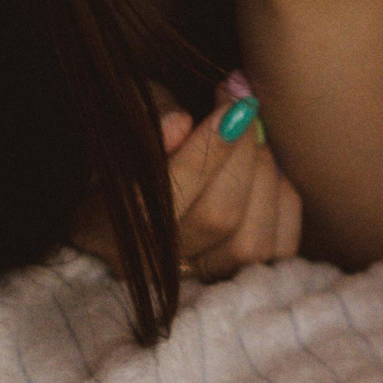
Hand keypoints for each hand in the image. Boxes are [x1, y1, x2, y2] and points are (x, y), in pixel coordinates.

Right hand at [71, 82, 304, 281]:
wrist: (146, 170)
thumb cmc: (133, 138)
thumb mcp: (129, 116)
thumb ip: (149, 117)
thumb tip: (179, 125)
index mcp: (99, 225)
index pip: (163, 199)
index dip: (204, 151)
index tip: (230, 102)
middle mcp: (147, 265)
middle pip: (217, 219)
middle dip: (242, 152)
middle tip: (246, 108)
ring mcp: (194, 280)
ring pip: (250, 242)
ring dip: (265, 176)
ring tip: (256, 137)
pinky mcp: (238, 280)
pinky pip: (278, 248)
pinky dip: (283, 202)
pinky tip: (270, 170)